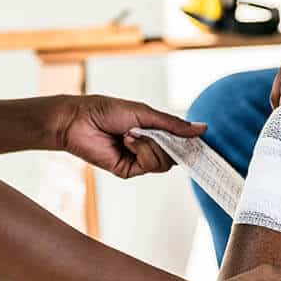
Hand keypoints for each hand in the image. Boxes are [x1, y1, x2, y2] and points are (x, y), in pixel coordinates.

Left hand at [52, 95, 205, 177]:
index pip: (181, 142)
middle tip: (153, 131)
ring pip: (164, 162)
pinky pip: (148, 165)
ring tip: (132, 133)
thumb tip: (202, 129)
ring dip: (151, 145)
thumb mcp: (146, 113)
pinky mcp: (128, 170)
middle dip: (168, 142)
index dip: (190, 142)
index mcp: (155, 132)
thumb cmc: (106, 110)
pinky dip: (141, 150)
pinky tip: (126, 140)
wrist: (79, 120)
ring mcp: (139, 160)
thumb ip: (173, 125)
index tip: (200, 140)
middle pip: (176, 155)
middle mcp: (149, 147)